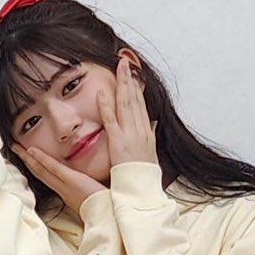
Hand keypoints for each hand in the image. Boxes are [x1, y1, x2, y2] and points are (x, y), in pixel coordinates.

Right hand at [11, 138, 102, 216]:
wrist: (109, 215)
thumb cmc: (105, 207)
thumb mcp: (93, 197)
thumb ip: (89, 190)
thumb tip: (91, 184)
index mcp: (68, 194)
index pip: (49, 178)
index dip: (37, 168)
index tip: (28, 159)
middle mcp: (62, 190)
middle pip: (40, 173)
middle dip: (26, 161)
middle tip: (15, 150)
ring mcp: (64, 185)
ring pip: (42, 170)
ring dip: (28, 158)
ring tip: (17, 148)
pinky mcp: (71, 180)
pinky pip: (53, 168)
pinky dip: (42, 159)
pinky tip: (31, 151)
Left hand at [98, 53, 157, 168]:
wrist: (142, 191)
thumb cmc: (144, 177)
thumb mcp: (150, 154)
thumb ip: (149, 136)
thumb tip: (152, 124)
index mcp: (146, 133)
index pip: (141, 106)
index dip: (136, 89)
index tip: (132, 74)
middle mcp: (140, 130)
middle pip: (135, 100)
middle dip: (130, 80)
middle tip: (124, 62)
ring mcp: (130, 135)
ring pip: (126, 105)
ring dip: (122, 85)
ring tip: (118, 68)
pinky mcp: (119, 143)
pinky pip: (111, 121)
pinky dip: (107, 106)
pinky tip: (102, 93)